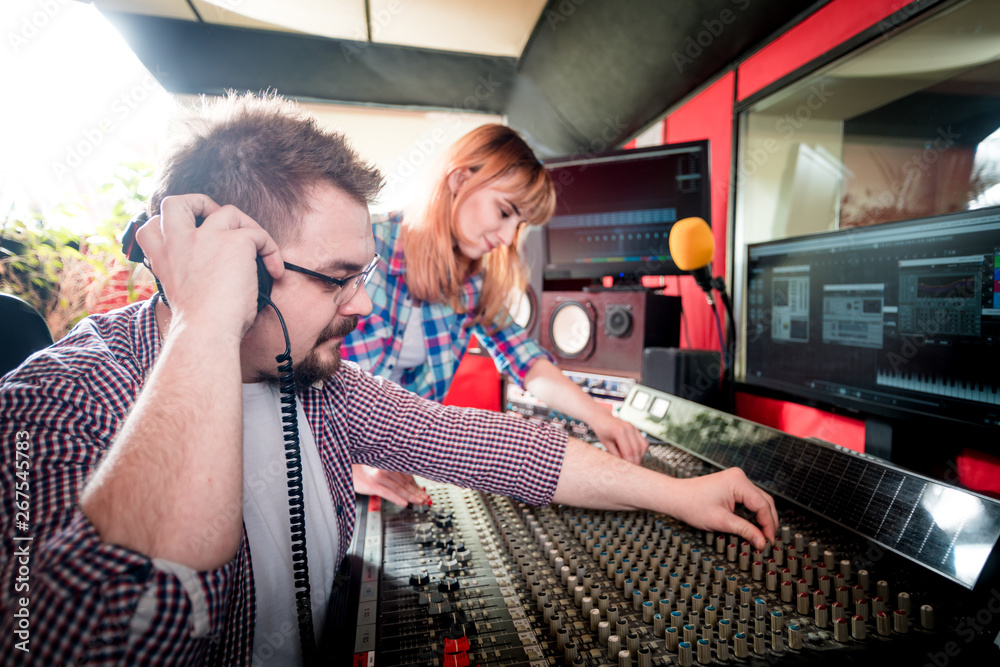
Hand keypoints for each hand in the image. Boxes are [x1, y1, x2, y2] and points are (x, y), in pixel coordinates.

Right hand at [135, 194, 283, 337]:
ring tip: (259, 252)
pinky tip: (275, 271)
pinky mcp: (235, 241)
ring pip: (229, 211)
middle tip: (220, 223)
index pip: (152, 225)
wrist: (206, 331)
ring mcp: (206, 237)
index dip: (168, 225)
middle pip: (178, 202)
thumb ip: (187, 274)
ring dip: (248, 228)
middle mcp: (179, 241)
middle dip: (200, 203)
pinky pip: (259, 235)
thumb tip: (215, 272)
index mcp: (162, 256)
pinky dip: (271, 250)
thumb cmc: (198, 325)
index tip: (188, 236)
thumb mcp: (180, 295)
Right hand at [352, 464, 430, 506]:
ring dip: (411, 496)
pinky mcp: (372, 484)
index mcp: (388, 463)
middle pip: (406, 482)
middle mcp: (385, 468)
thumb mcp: (375, 467)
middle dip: (417, 492)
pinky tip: (405, 503)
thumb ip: (389, 473)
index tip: (423, 492)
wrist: (341, 465)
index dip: (417, 485)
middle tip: (425, 499)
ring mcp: (379, 476)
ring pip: (400, 488)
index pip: (407, 476)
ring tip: (419, 502)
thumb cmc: (358, 467)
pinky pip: (388, 492)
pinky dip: (398, 498)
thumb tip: (405, 482)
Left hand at [589, 411, 648, 464]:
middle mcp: (629, 428)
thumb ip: (615, 455)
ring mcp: (634, 428)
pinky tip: (636, 455)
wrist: (603, 419)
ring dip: (640, 456)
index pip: (628, 452)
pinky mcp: (636, 430)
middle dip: (636, 461)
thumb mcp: (606, 444)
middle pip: (637, 450)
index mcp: (619, 431)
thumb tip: (623, 466)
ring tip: (634, 463)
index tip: (629, 471)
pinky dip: (641, 451)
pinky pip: (644, 442)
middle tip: (633, 470)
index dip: (630, 463)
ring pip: (643, 446)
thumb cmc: (602, 432)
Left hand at [672, 467, 778, 549]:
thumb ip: (745, 531)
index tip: (769, 541)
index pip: (763, 505)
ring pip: (759, 500)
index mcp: (738, 481)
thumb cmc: (691, 505)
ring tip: (764, 535)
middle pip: (765, 501)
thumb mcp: (721, 521)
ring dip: (763, 518)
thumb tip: (762, 542)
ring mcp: (736, 480)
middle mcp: (740, 477)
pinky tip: (755, 525)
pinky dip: (754, 513)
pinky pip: (750, 499)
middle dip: (769, 522)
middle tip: (769, 541)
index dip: (768, 525)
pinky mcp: (732, 485)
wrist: (675, 497)